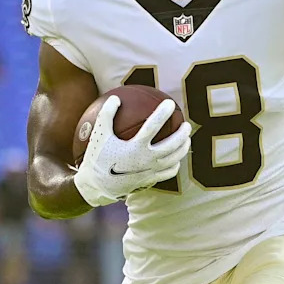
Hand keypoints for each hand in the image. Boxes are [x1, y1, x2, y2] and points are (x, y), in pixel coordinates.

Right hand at [73, 96, 191, 206]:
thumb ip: (106, 115)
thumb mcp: (99, 135)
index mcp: (134, 147)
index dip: (163, 113)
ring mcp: (150, 171)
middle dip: (182, 133)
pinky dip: (175, 164)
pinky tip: (176, 158)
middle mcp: (145, 160)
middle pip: (172, 145)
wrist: (97, 186)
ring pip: (174, 159)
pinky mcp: (151, 180)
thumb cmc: (97, 157)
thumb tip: (115, 97)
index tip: (170, 103)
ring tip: (187, 139)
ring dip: (183, 148)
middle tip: (186, 124)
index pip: (153, 126)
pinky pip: (169, 172)